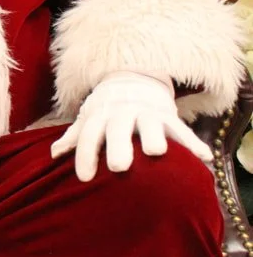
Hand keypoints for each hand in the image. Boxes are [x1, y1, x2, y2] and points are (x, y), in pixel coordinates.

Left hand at [51, 71, 211, 181]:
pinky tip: (203, 157)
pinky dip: (193, 142)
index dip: (85, 155)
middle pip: (118, 129)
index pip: (89, 135)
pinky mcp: (168, 115)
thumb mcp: (89, 118)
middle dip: (118, 146)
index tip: (84, 178)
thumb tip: (53, 154)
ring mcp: (146, 112)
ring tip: (157, 152)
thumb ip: (74, 137)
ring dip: (154, 136)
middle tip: (118, 167)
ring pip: (150, 123)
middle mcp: (121, 112)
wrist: (134, 77)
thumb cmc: (107, 108)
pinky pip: (181, 129)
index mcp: (99, 115)